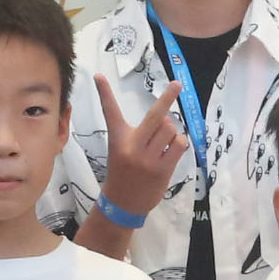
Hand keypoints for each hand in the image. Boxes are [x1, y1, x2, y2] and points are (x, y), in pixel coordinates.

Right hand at [92, 68, 187, 220]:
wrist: (122, 204)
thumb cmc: (124, 172)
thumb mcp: (120, 150)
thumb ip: (140, 134)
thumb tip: (166, 117)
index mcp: (118, 139)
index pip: (110, 112)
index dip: (104, 92)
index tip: (99, 75)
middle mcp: (132, 146)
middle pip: (156, 116)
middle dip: (168, 97)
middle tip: (176, 84)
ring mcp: (147, 159)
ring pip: (171, 129)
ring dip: (171, 132)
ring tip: (162, 143)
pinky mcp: (162, 169)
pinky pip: (179, 144)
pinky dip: (178, 144)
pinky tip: (170, 152)